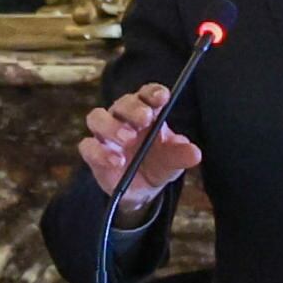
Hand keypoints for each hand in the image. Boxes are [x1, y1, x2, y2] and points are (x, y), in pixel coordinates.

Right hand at [77, 87, 202, 210]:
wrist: (142, 190)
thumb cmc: (158, 164)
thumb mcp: (173, 161)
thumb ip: (181, 155)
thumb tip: (195, 153)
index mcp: (146, 111)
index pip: (147, 94)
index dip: (153, 92)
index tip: (163, 97)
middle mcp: (123, 117)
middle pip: (122, 103)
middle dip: (133, 109)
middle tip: (145, 119)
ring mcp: (105, 133)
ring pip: (97, 117)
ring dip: (112, 126)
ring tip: (127, 139)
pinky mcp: (93, 152)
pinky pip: (88, 146)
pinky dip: (100, 152)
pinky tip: (116, 161)